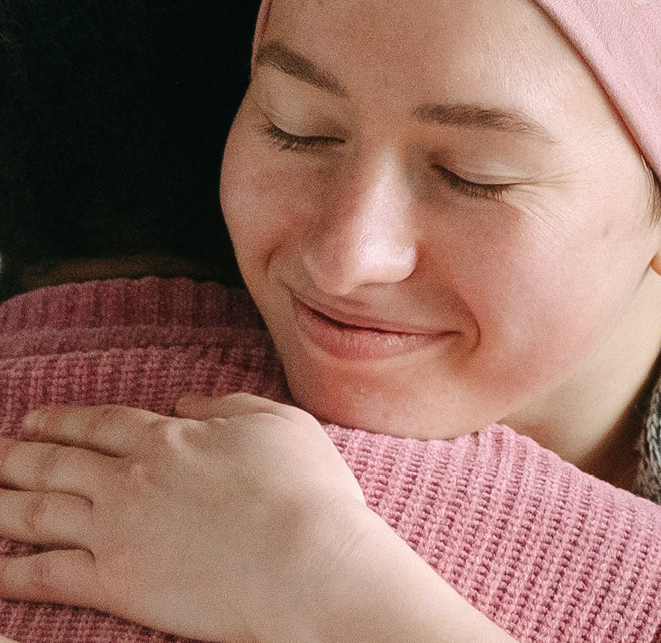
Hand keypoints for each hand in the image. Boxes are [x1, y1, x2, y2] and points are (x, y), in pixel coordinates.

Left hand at [0, 393, 384, 642]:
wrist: (306, 560)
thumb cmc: (307, 490)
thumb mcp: (279, 421)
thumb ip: (227, 404)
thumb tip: (185, 401)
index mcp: (170, 437)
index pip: (100, 423)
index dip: (63, 420)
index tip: (35, 419)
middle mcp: (131, 478)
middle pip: (57, 463)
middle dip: (20, 456)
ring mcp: (117, 531)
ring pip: (37, 513)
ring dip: (1, 503)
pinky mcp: (115, 583)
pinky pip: (45, 576)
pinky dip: (9, 571)